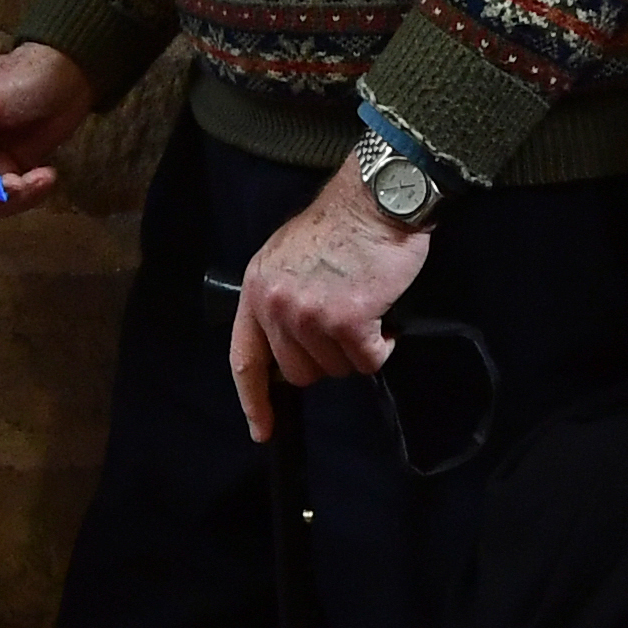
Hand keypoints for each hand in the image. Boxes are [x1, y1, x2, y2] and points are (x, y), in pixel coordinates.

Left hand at [229, 169, 429, 443]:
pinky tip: (382, 314)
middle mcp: (276, 305)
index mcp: (256, 290)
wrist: (376, 198)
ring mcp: (310, 314)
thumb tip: (288, 347)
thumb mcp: (286, 258)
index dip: (254, 401)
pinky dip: (381, 346)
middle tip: (343, 323)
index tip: (262, 428)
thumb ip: (279, 301)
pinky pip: (367, 361)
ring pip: (336, 369)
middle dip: (325, 357)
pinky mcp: (348, 319)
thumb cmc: (338, 226)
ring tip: (364, 306)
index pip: (246, 360)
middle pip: (299, 373)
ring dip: (356, 348)